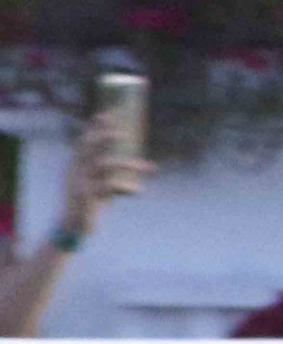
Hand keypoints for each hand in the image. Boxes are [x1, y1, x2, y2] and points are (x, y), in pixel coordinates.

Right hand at [59, 112, 150, 241]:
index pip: (84, 143)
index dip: (94, 129)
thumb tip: (146, 167)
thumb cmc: (89, 205)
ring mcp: (79, 183)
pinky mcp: (85, 197)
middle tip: (123, 134)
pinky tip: (138, 191)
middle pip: (89, 148)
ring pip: (104, 165)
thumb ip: (116, 174)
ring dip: (128, 164)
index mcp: (76, 166)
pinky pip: (108, 186)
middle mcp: (75, 171)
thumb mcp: (101, 186)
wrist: (72, 229)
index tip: (105, 114)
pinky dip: (126, 186)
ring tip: (149, 167)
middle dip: (105, 138)